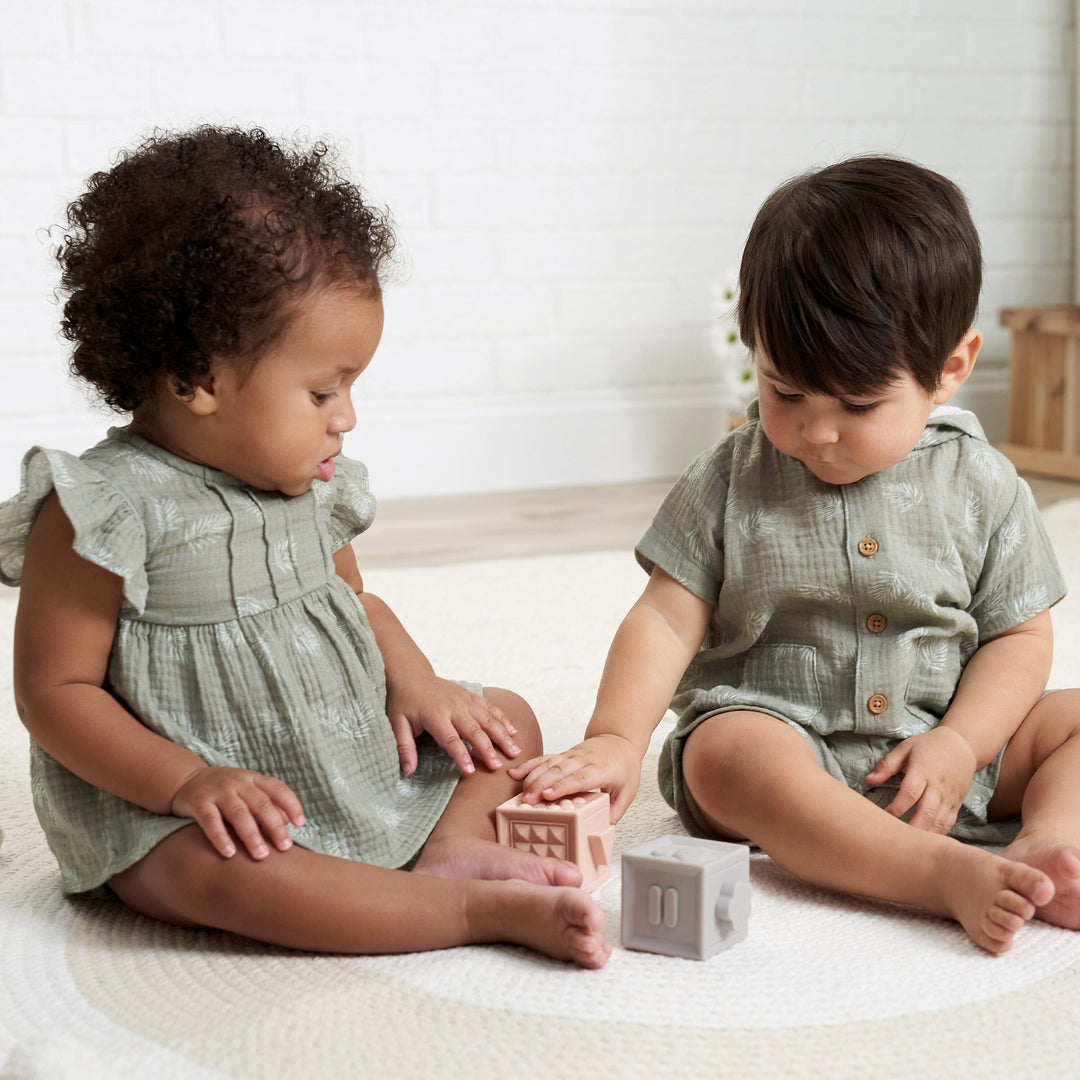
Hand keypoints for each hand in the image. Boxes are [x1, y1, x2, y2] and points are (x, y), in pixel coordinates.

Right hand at [171, 766, 305, 859]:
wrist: (187, 780)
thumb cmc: (226, 792)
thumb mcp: (248, 791)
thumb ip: (268, 803)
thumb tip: (288, 822)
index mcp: (253, 779)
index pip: (278, 789)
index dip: (292, 805)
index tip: (300, 824)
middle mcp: (238, 783)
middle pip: (261, 804)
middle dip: (275, 827)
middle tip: (285, 848)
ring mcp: (219, 792)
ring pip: (239, 814)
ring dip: (252, 835)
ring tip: (261, 855)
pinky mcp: (199, 803)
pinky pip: (211, 821)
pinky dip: (220, 837)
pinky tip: (229, 853)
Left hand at [388, 677, 520, 775]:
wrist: (410, 674)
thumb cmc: (403, 701)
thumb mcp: (397, 724)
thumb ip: (404, 748)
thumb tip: (408, 772)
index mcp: (435, 714)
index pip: (450, 739)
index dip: (461, 755)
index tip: (471, 771)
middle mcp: (453, 706)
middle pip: (474, 729)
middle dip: (488, 749)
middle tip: (498, 766)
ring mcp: (464, 699)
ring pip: (487, 718)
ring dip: (502, 735)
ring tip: (514, 751)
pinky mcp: (470, 695)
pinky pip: (489, 707)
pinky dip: (502, 718)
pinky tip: (513, 730)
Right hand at [507, 734, 642, 820]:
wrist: (620, 739)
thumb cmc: (624, 767)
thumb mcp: (627, 792)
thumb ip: (614, 812)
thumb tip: (598, 831)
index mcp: (601, 769)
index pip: (580, 778)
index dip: (562, 786)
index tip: (547, 796)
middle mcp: (584, 760)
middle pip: (559, 771)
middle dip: (541, 785)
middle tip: (528, 801)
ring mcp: (572, 755)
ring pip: (549, 763)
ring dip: (533, 777)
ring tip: (522, 794)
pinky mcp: (563, 754)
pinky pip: (544, 758)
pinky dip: (528, 765)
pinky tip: (514, 773)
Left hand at [865, 726, 977, 833]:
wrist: (962, 745)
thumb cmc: (928, 746)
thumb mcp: (905, 748)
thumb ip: (887, 765)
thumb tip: (869, 779)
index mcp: (923, 771)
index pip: (910, 793)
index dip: (897, 807)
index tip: (884, 816)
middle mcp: (938, 786)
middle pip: (927, 812)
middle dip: (913, 828)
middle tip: (897, 840)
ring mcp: (950, 796)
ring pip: (939, 821)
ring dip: (926, 835)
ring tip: (910, 847)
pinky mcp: (957, 803)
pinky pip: (949, 822)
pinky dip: (938, 833)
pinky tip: (927, 842)